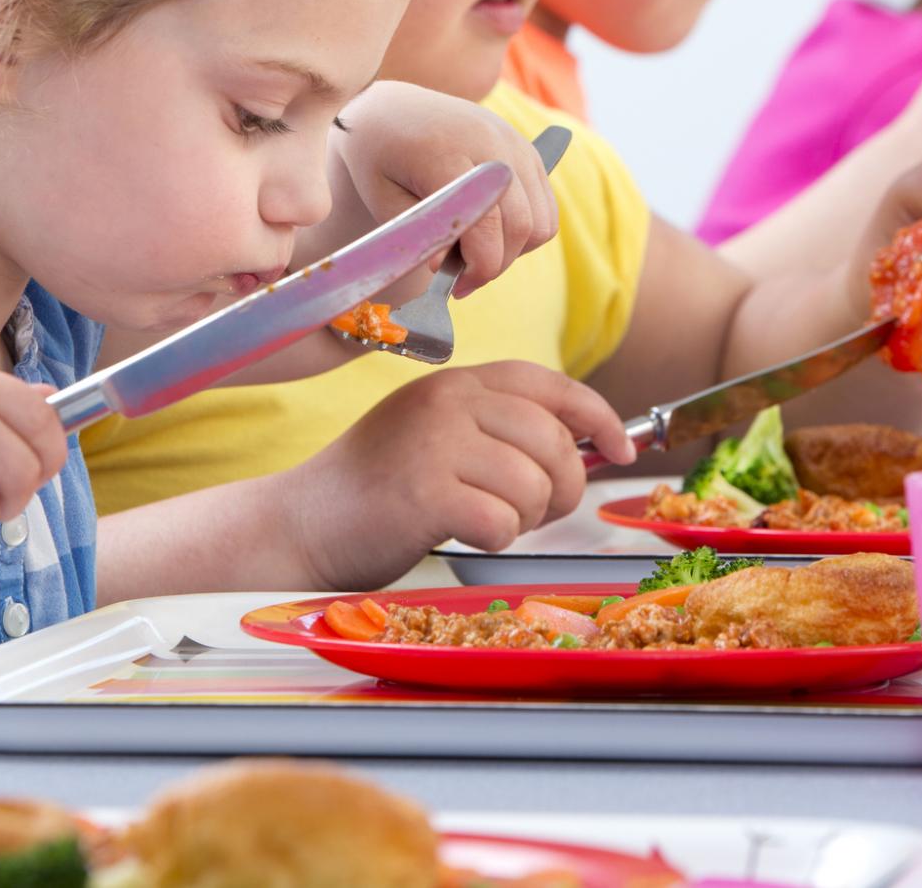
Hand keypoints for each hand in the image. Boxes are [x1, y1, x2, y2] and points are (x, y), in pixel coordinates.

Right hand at [283, 362, 633, 587]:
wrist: (300, 525)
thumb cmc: (377, 489)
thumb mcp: (437, 434)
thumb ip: (498, 429)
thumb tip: (586, 446)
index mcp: (456, 383)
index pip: (549, 385)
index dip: (597, 417)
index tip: (621, 448)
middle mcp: (447, 401)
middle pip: (554, 442)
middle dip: (562, 488)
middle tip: (535, 512)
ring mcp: (434, 443)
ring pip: (534, 485)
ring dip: (525, 519)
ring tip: (487, 521)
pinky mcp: (423, 492)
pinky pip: (502, 522)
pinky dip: (493, 540)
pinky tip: (460, 534)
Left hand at [323, 81, 558, 297]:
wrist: (392, 109)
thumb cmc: (379, 156)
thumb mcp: (381, 197)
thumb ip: (417, 234)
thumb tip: (445, 267)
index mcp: (447, 153)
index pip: (486, 225)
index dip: (478, 268)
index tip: (455, 287)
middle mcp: (491, 143)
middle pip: (521, 226)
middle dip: (495, 265)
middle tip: (463, 278)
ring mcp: (514, 143)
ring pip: (541, 221)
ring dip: (514, 250)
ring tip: (475, 252)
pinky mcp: (526, 149)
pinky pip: (546, 208)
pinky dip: (525, 231)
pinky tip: (491, 233)